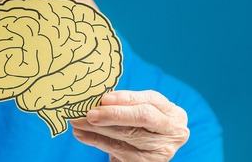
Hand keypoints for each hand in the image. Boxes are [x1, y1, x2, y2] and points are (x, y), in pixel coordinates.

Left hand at [70, 90, 189, 161]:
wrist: (142, 153)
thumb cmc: (139, 125)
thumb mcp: (137, 111)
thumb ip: (124, 104)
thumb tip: (97, 99)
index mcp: (172, 112)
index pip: (151, 100)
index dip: (127, 99)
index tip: (103, 99)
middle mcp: (173, 131)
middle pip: (143, 117)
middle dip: (113, 114)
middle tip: (89, 113)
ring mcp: (163, 150)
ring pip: (128, 135)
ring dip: (98, 128)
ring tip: (78, 122)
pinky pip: (119, 150)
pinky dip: (97, 141)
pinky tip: (82, 135)